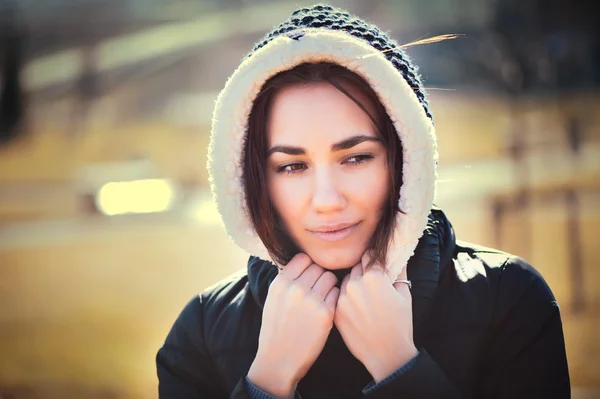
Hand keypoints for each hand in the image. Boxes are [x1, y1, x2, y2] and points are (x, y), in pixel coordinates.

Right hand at [248, 253, 339, 397]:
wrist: (278, 360)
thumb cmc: (276, 329)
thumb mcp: (273, 298)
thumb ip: (286, 279)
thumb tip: (303, 262)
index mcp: (280, 283)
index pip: (303, 258)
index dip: (308, 266)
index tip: (308, 277)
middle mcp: (295, 288)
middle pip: (318, 267)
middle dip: (319, 276)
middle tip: (317, 290)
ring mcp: (311, 300)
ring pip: (330, 278)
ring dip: (329, 286)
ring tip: (322, 298)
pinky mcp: (325, 313)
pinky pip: (336, 294)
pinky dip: (334, 299)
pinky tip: (326, 309)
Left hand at [334, 252, 417, 382]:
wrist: (387, 354)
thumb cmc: (400, 325)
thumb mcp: (405, 296)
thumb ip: (399, 272)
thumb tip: (397, 258)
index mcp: (374, 277)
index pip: (369, 256)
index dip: (373, 259)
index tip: (375, 263)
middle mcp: (355, 284)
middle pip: (356, 268)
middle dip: (363, 272)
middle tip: (372, 284)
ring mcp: (343, 298)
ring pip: (346, 282)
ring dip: (353, 285)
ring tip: (364, 299)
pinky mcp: (335, 311)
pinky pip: (339, 297)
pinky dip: (346, 299)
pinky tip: (357, 310)